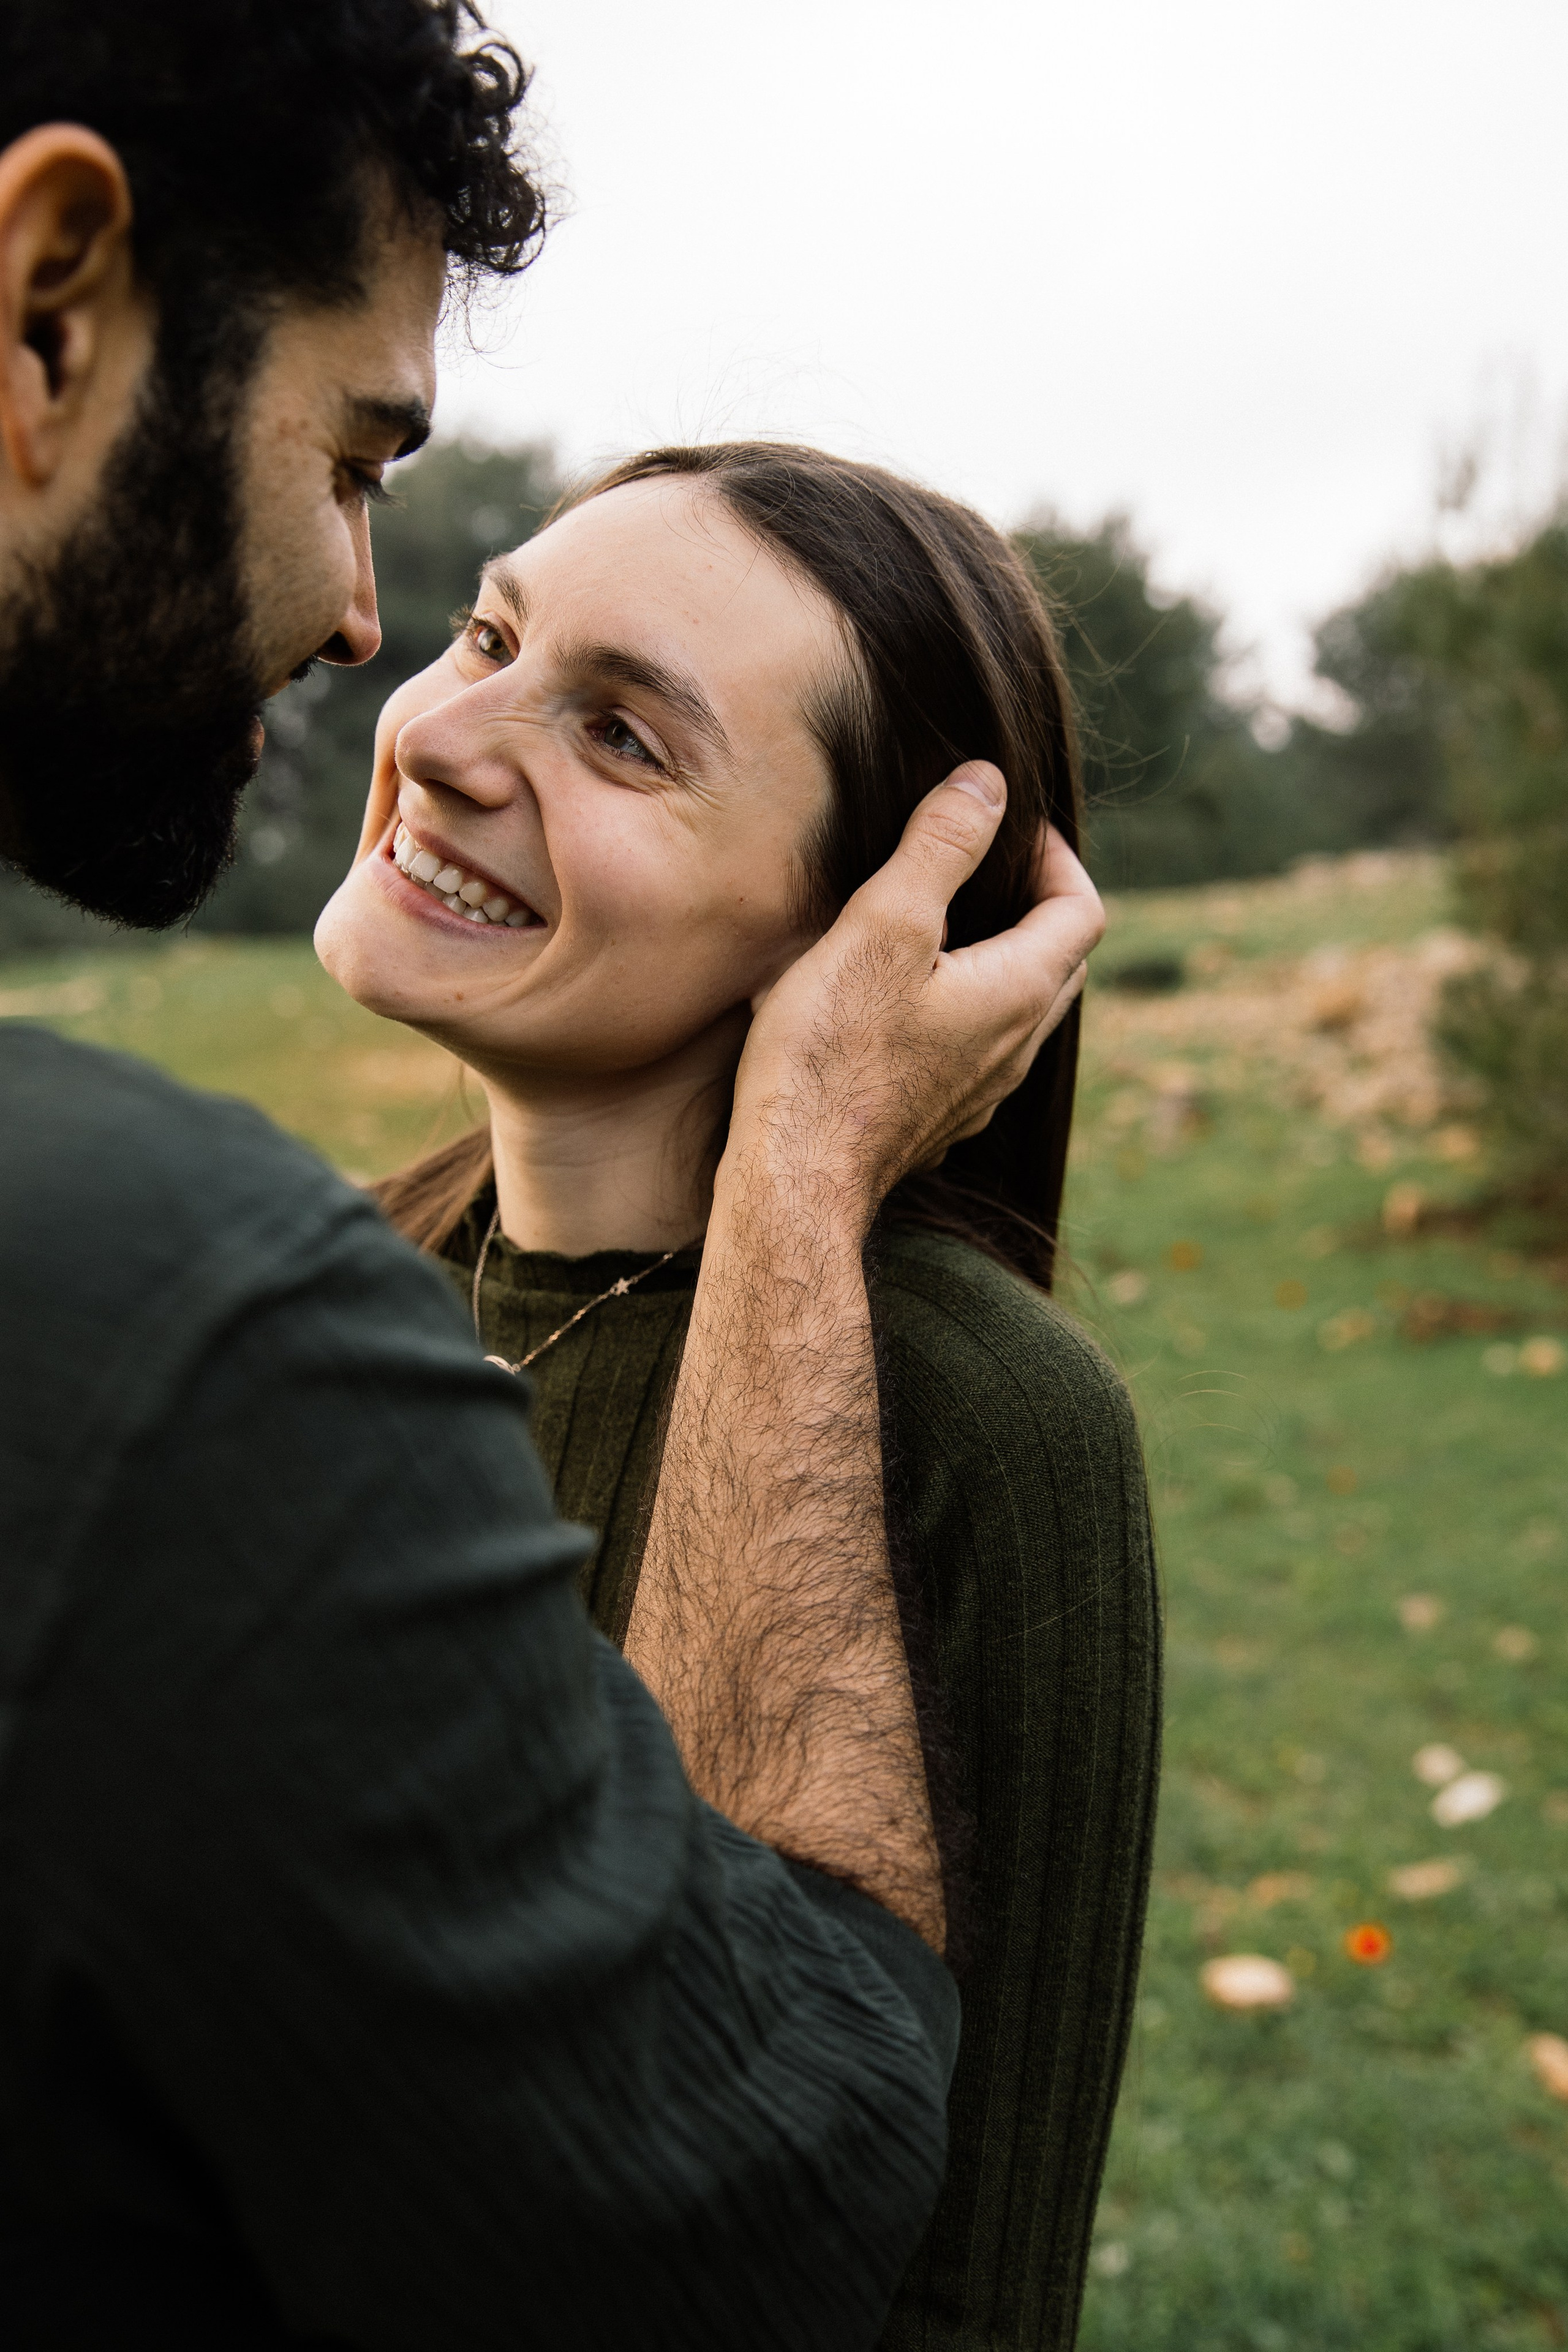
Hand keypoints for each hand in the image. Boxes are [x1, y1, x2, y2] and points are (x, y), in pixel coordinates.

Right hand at [725, 762, 1103, 1226]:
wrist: (795, 1177)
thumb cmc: (831, 1052)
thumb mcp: (884, 924)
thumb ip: (941, 847)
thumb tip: (988, 783)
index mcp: (1020, 992)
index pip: (1082, 910)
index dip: (1057, 857)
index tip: (1008, 826)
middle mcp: (1016, 1049)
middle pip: (1059, 962)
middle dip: (1034, 904)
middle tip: (983, 866)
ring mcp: (980, 1094)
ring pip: (1017, 1012)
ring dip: (997, 959)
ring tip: (938, 926)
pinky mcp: (937, 1122)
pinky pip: (972, 1054)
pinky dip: (959, 1011)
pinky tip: (900, 1005)